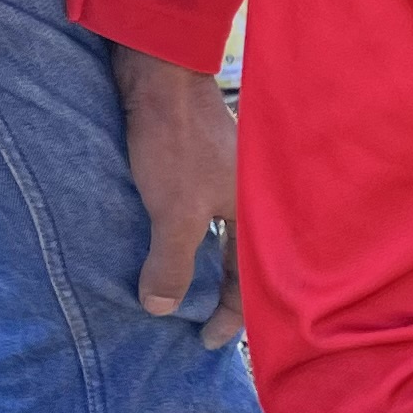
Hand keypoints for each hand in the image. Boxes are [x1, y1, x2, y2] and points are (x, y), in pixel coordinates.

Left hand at [110, 47, 244, 352]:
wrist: (157, 70)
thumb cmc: (175, 141)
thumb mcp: (174, 212)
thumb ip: (172, 264)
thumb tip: (160, 309)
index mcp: (255, 210)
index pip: (248, 278)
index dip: (228, 316)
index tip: (204, 342)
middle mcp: (246, 194)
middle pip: (238, 256)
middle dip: (220, 291)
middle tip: (197, 320)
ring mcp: (223, 174)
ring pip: (216, 231)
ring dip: (198, 260)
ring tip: (175, 286)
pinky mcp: (198, 158)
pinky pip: (196, 210)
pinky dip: (183, 232)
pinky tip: (162, 240)